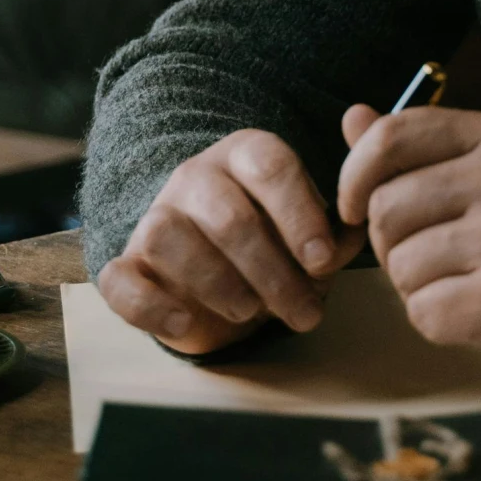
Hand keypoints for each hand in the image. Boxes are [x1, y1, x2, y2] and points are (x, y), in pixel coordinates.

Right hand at [98, 129, 363, 354]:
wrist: (219, 276)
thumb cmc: (277, 246)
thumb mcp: (316, 232)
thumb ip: (343, 221)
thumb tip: (360, 180)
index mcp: (246, 156)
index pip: (270, 165)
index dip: (299, 214)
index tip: (323, 262)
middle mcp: (196, 178)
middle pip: (227, 213)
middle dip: (272, 271)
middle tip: (304, 313)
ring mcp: (155, 218)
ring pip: (170, 235)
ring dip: (218, 283)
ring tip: (250, 313)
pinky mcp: (128, 265)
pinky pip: (120, 280)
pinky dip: (150, 305)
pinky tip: (186, 324)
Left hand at [335, 104, 480, 394]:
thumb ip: (421, 146)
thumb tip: (353, 117)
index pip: (393, 135)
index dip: (354, 172)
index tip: (352, 206)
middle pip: (384, 206)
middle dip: (390, 242)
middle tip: (434, 257)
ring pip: (399, 263)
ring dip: (415, 285)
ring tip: (463, 283)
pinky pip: (421, 310)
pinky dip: (437, 321)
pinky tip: (475, 313)